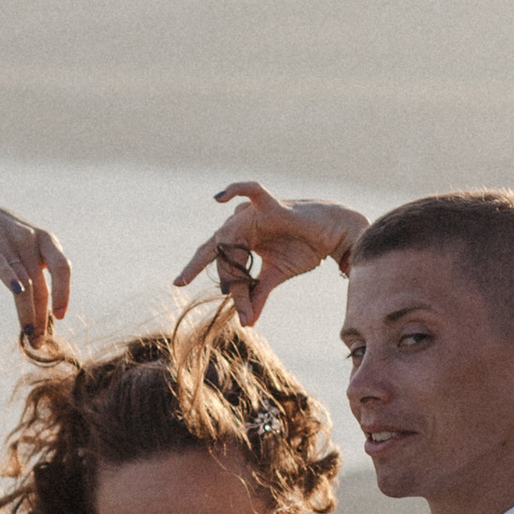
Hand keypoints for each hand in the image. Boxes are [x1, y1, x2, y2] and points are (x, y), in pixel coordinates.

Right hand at [0, 205, 70, 346]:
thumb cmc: (10, 243)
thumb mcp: (31, 253)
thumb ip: (42, 276)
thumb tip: (52, 316)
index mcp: (47, 240)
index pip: (62, 268)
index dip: (63, 293)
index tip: (59, 316)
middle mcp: (30, 239)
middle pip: (40, 284)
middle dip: (41, 314)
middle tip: (39, 339)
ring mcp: (8, 242)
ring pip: (23, 283)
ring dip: (27, 312)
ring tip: (29, 333)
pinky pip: (1, 266)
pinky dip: (11, 278)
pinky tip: (18, 292)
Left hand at [175, 182, 369, 328]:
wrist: (334, 234)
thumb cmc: (304, 248)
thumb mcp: (276, 275)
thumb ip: (258, 294)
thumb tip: (247, 324)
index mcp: (241, 240)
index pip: (224, 265)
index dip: (232, 292)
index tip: (245, 318)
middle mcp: (242, 225)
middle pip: (216, 248)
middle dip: (197, 265)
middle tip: (180, 281)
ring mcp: (253, 214)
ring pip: (229, 237)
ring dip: (231, 265)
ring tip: (229, 286)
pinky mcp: (271, 206)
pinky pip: (252, 191)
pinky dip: (236, 189)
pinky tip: (219, 197)